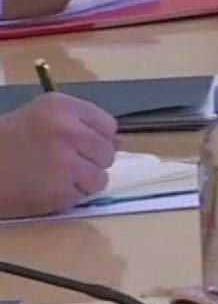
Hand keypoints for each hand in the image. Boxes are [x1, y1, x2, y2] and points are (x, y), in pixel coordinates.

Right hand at [0, 93, 117, 216]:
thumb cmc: (4, 142)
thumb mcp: (39, 119)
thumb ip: (79, 125)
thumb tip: (120, 142)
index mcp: (61, 106)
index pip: (108, 125)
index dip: (96, 138)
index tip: (78, 145)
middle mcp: (67, 130)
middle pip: (108, 152)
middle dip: (90, 161)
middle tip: (61, 163)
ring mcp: (66, 162)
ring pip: (100, 177)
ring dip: (82, 181)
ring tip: (53, 177)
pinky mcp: (61, 191)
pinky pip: (84, 196)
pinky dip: (69, 196)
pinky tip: (46, 189)